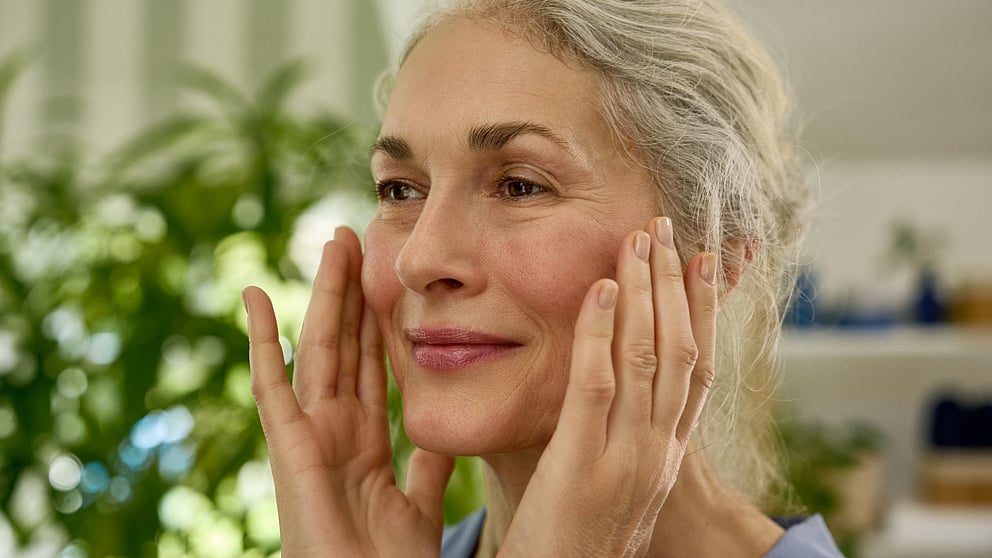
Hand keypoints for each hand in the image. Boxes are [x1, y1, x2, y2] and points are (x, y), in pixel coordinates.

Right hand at [244, 227, 453, 557]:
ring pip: (320, 348)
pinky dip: (262, 339)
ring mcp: (310, 432)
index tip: (386, 278)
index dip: (378, 319)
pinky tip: (260, 294)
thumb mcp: (418, 501)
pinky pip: (273, 384)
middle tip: (357, 238)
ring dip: (325, 295)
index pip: (372, 363)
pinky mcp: (289, 445)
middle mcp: (335, 428)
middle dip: (353, 292)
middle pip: (346, 344)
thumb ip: (427, 465)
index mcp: (364, 438)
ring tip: (333, 244)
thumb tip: (441, 434)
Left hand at [499, 217, 717, 556]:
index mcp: (667, 455)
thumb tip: (610, 382)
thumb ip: (618, 435)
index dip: (706, 311)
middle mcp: (658, 453)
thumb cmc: (574, 538)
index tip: (706, 262)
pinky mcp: (582, 466)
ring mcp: (626, 459)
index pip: (700, 371)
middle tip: (668, 229)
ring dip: (646, 292)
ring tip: (640, 239)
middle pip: (682, 352)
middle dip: (677, 285)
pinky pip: (597, 383)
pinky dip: (600, 330)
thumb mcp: (614, 481)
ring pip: (650, 357)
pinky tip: (599, 287)